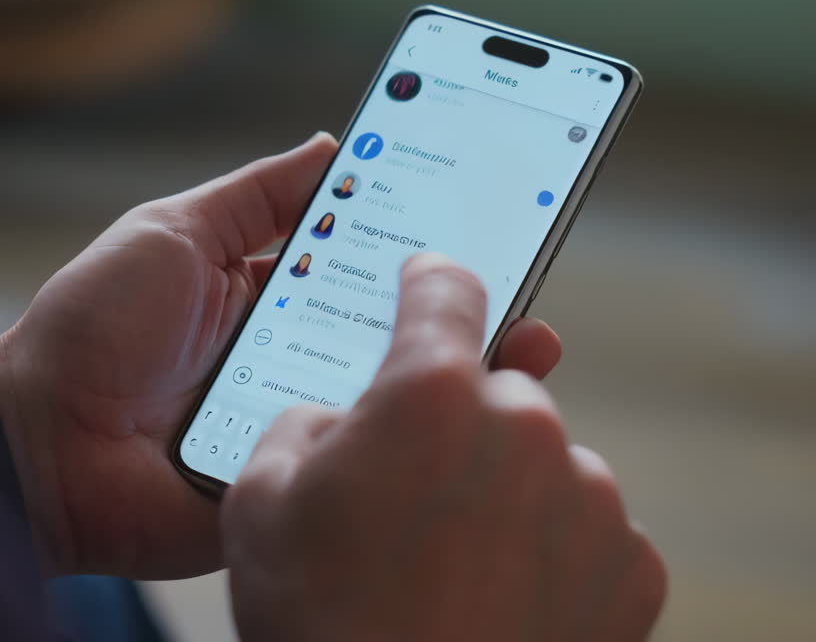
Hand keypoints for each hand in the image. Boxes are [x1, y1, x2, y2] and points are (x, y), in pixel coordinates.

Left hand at [0, 134, 563, 578]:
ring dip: (454, 371)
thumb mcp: (172, 232)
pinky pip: (358, 462)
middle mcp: (288, 356)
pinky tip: (467, 416)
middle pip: (385, 328)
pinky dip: (410, 443)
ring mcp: (293, 420)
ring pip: (386, 396)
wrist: (40, 442)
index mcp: (265, 296)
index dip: (416, 241)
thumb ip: (252, 194)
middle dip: (454, 305)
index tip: (482, 213)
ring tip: (526, 342)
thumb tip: (331, 143)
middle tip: (523, 275)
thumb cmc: (92, 325)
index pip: (360, 264)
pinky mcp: (290, 479)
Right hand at [222, 253, 665, 640]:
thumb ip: (303, 422)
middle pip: (493, 392)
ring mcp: (590, 497)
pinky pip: (586, 528)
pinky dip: (550, 549)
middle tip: (407, 498)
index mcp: (431, 393)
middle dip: (454, 428)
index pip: (445, 290)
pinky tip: (498, 595)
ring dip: (504, 490)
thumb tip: (341, 418)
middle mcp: (525, 427)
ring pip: (542, 462)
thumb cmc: (322, 620)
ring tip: (449, 564)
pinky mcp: (631, 566)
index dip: (430, 281)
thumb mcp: (257, 500)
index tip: (430, 282)